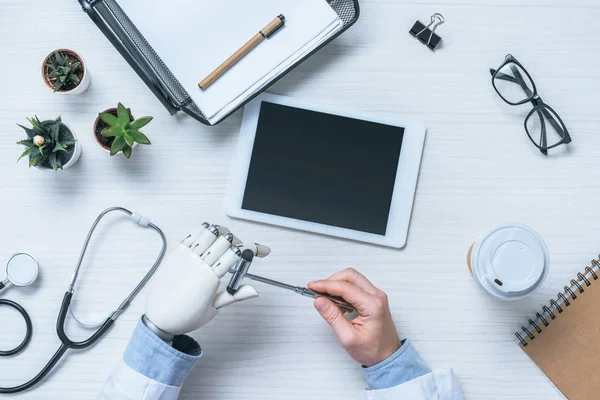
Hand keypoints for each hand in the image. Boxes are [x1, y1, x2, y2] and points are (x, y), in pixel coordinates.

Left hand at [145, 224, 268, 335]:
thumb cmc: (185, 317)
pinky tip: (208, 241)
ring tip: (225, 242)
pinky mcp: (175, 253)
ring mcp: (185, 256)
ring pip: (208, 231)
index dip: (254, 248)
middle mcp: (198, 263)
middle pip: (225, 239)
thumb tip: (255, 291)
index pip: (236, 253)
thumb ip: (235, 296)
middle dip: (239, 241)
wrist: (157, 319)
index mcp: (210, 278)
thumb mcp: (213, 309)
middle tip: (242, 250)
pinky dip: (204, 233)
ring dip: (221, 234)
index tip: (263, 250)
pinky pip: (191, 234)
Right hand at [308, 268, 400, 366]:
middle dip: (331, 281)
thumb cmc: (373, 350)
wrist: (388, 357)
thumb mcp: (348, 337)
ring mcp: (376, 296)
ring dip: (337, 284)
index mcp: (372, 305)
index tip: (312, 287)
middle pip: (350, 276)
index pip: (345, 287)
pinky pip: (356, 286)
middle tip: (317, 291)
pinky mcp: (373, 298)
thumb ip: (332, 317)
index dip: (325, 285)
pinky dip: (343, 289)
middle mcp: (377, 296)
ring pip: (353, 278)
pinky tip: (337, 303)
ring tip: (326, 299)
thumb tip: (319, 300)